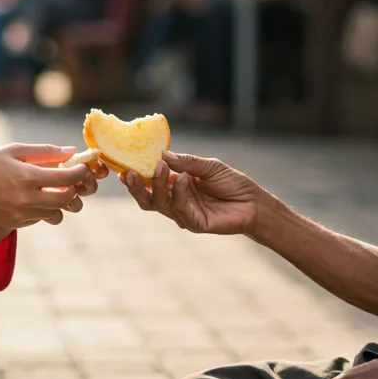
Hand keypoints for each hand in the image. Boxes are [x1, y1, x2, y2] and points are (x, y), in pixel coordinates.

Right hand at [0, 144, 95, 228]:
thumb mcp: (14, 150)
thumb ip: (45, 151)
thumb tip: (71, 151)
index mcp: (27, 177)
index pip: (67, 179)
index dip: (80, 172)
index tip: (81, 167)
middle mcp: (27, 199)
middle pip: (67, 200)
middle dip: (74, 189)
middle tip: (70, 180)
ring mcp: (21, 214)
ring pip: (56, 214)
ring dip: (60, 202)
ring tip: (50, 190)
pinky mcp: (16, 223)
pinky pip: (40, 219)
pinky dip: (43, 209)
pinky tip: (33, 198)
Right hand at [124, 151, 266, 234]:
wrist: (253, 202)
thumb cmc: (232, 183)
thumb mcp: (208, 166)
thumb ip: (186, 162)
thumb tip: (162, 154)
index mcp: (175, 186)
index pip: (150, 184)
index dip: (137, 178)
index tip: (124, 168)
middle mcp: (176, 201)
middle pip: (148, 199)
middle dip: (137, 188)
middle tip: (132, 173)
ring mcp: (184, 214)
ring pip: (160, 205)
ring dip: (158, 185)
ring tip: (160, 168)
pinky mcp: (195, 224)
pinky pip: (180, 210)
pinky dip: (179, 193)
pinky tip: (183, 179)